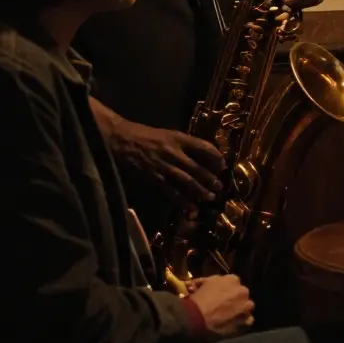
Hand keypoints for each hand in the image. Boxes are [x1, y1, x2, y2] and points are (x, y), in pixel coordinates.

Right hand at [109, 118, 224, 204]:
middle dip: (211, 178)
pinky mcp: (154, 179)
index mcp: (179, 138)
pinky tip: (191, 207)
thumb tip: (200, 156)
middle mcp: (174, 152)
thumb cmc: (144, 136)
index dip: (216, 157)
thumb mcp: (168, 134)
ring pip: (188, 181)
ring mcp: (164, 166)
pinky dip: (182, 201)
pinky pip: (172, 192)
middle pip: (198, 167)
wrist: (121, 140)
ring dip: (200, 191)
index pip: (204, 147)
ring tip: (210, 197)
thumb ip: (183, 144)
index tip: (222, 165)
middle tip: (219, 186)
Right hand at [187, 274, 254, 336]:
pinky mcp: (245, 318)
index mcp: (233, 279)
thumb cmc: (200, 296)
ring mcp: (245, 304)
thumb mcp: (203, 283)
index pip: (234, 283)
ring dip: (241, 309)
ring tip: (232, 315)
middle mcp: (243, 290)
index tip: (222, 294)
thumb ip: (212, 281)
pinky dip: (244, 321)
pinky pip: (249, 320)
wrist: (199, 313)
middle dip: (236, 298)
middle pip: (242, 293)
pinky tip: (236, 323)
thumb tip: (209, 282)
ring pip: (247, 305)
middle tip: (226, 305)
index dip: (228, 289)